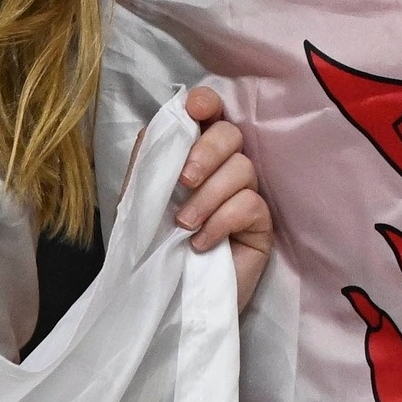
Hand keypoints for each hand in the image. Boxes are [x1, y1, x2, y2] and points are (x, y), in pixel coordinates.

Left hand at [172, 83, 273, 311]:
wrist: (164, 298)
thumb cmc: (152, 245)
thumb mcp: (140, 197)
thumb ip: (151, 158)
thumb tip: (167, 121)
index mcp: (194, 154)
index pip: (211, 113)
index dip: (206, 103)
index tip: (194, 111)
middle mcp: (224, 168)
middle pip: (231, 134)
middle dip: (205, 153)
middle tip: (184, 182)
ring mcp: (246, 195)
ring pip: (242, 169)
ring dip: (207, 196)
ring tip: (183, 225)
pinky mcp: (261, 226)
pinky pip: (250, 204)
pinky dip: (221, 221)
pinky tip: (201, 243)